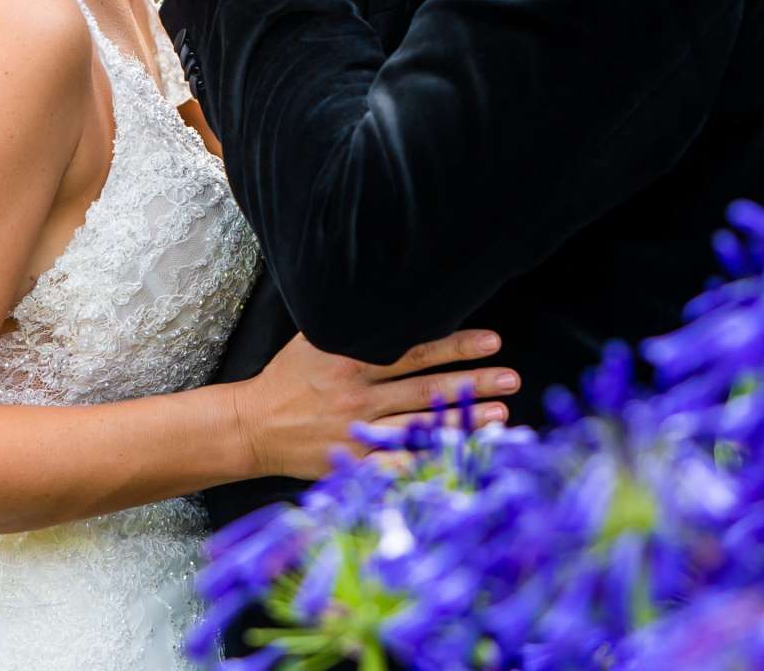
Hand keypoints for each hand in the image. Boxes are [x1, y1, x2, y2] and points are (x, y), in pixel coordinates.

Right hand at [229, 328, 518, 481]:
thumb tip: (394, 297)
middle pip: (426, 389)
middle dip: (472, 383)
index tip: (493, 341)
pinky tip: (459, 457)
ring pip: (419, 427)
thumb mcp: (315, 339)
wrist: (251, 426)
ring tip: (502, 415)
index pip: (414, 351)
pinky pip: (397, 466)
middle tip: (512, 378)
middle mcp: (357, 398)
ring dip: (463, 422)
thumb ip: (354, 325)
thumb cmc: (289, 377)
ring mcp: (356, 435)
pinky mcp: (353, 464)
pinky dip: (429, 462)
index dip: (455, 345)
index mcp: (350, 362)